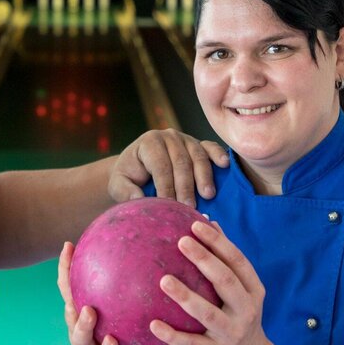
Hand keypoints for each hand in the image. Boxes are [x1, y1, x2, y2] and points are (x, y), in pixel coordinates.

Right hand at [57, 242, 149, 344]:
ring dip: (82, 324)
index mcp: (84, 316)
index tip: (69, 244)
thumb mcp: (129, 317)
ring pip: (79, 337)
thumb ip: (131, 294)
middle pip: (68, 308)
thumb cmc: (128, 343)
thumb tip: (148, 256)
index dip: (66, 268)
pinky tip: (113, 341)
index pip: (71, 288)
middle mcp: (82, 332)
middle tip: (70, 270)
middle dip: (67, 289)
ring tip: (89, 311)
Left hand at [110, 129, 227, 206]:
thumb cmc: (129, 177)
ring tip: (207, 195)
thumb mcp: (119, 185)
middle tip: (190, 207)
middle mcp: (168, 136)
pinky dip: (217, 154)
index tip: (170, 206)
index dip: (166, 186)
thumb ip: (126, 192)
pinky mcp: (198, 144)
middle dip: (185, 186)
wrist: (137, 167)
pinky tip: (224, 165)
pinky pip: (209, 147)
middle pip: (180, 162)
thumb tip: (139, 200)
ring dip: (203, 176)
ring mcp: (185, 138)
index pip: (161, 166)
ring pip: (197, 156)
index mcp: (149, 143)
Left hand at [150, 220, 269, 344]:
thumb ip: (224, 260)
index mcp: (253, 290)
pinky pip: (191, 344)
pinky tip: (153, 324)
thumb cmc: (235, 316)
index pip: (237, 261)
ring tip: (164, 280)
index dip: (219, 242)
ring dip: (186, 296)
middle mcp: (246, 310)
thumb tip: (208, 221)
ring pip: (208, 313)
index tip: (196, 224)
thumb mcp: (239, 291)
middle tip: (181, 241)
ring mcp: (232, 333)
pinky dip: (172, 335)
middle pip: (226, 281)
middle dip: (205, 260)